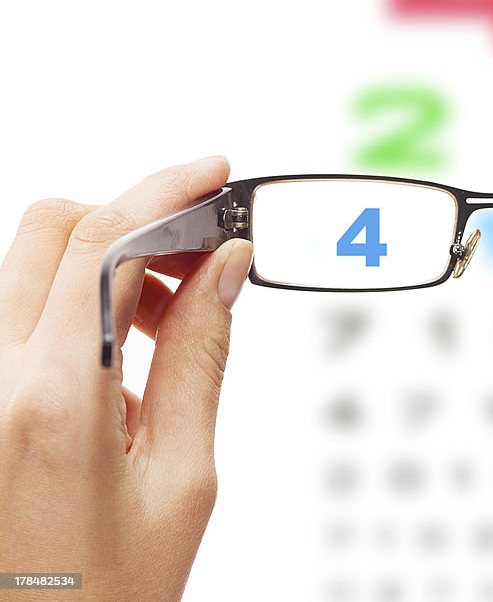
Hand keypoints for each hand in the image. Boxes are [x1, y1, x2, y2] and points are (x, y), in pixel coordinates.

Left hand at [0, 157, 251, 600]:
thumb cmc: (105, 592)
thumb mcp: (181, 477)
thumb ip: (201, 355)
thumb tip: (225, 270)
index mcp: (51, 400)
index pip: (105, 243)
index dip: (167, 191)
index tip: (213, 179)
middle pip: (54, 230)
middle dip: (136, 221)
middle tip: (201, 256)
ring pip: (31, 267)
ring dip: (106, 268)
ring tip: (164, 329)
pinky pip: (17, 315)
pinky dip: (75, 308)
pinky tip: (119, 364)